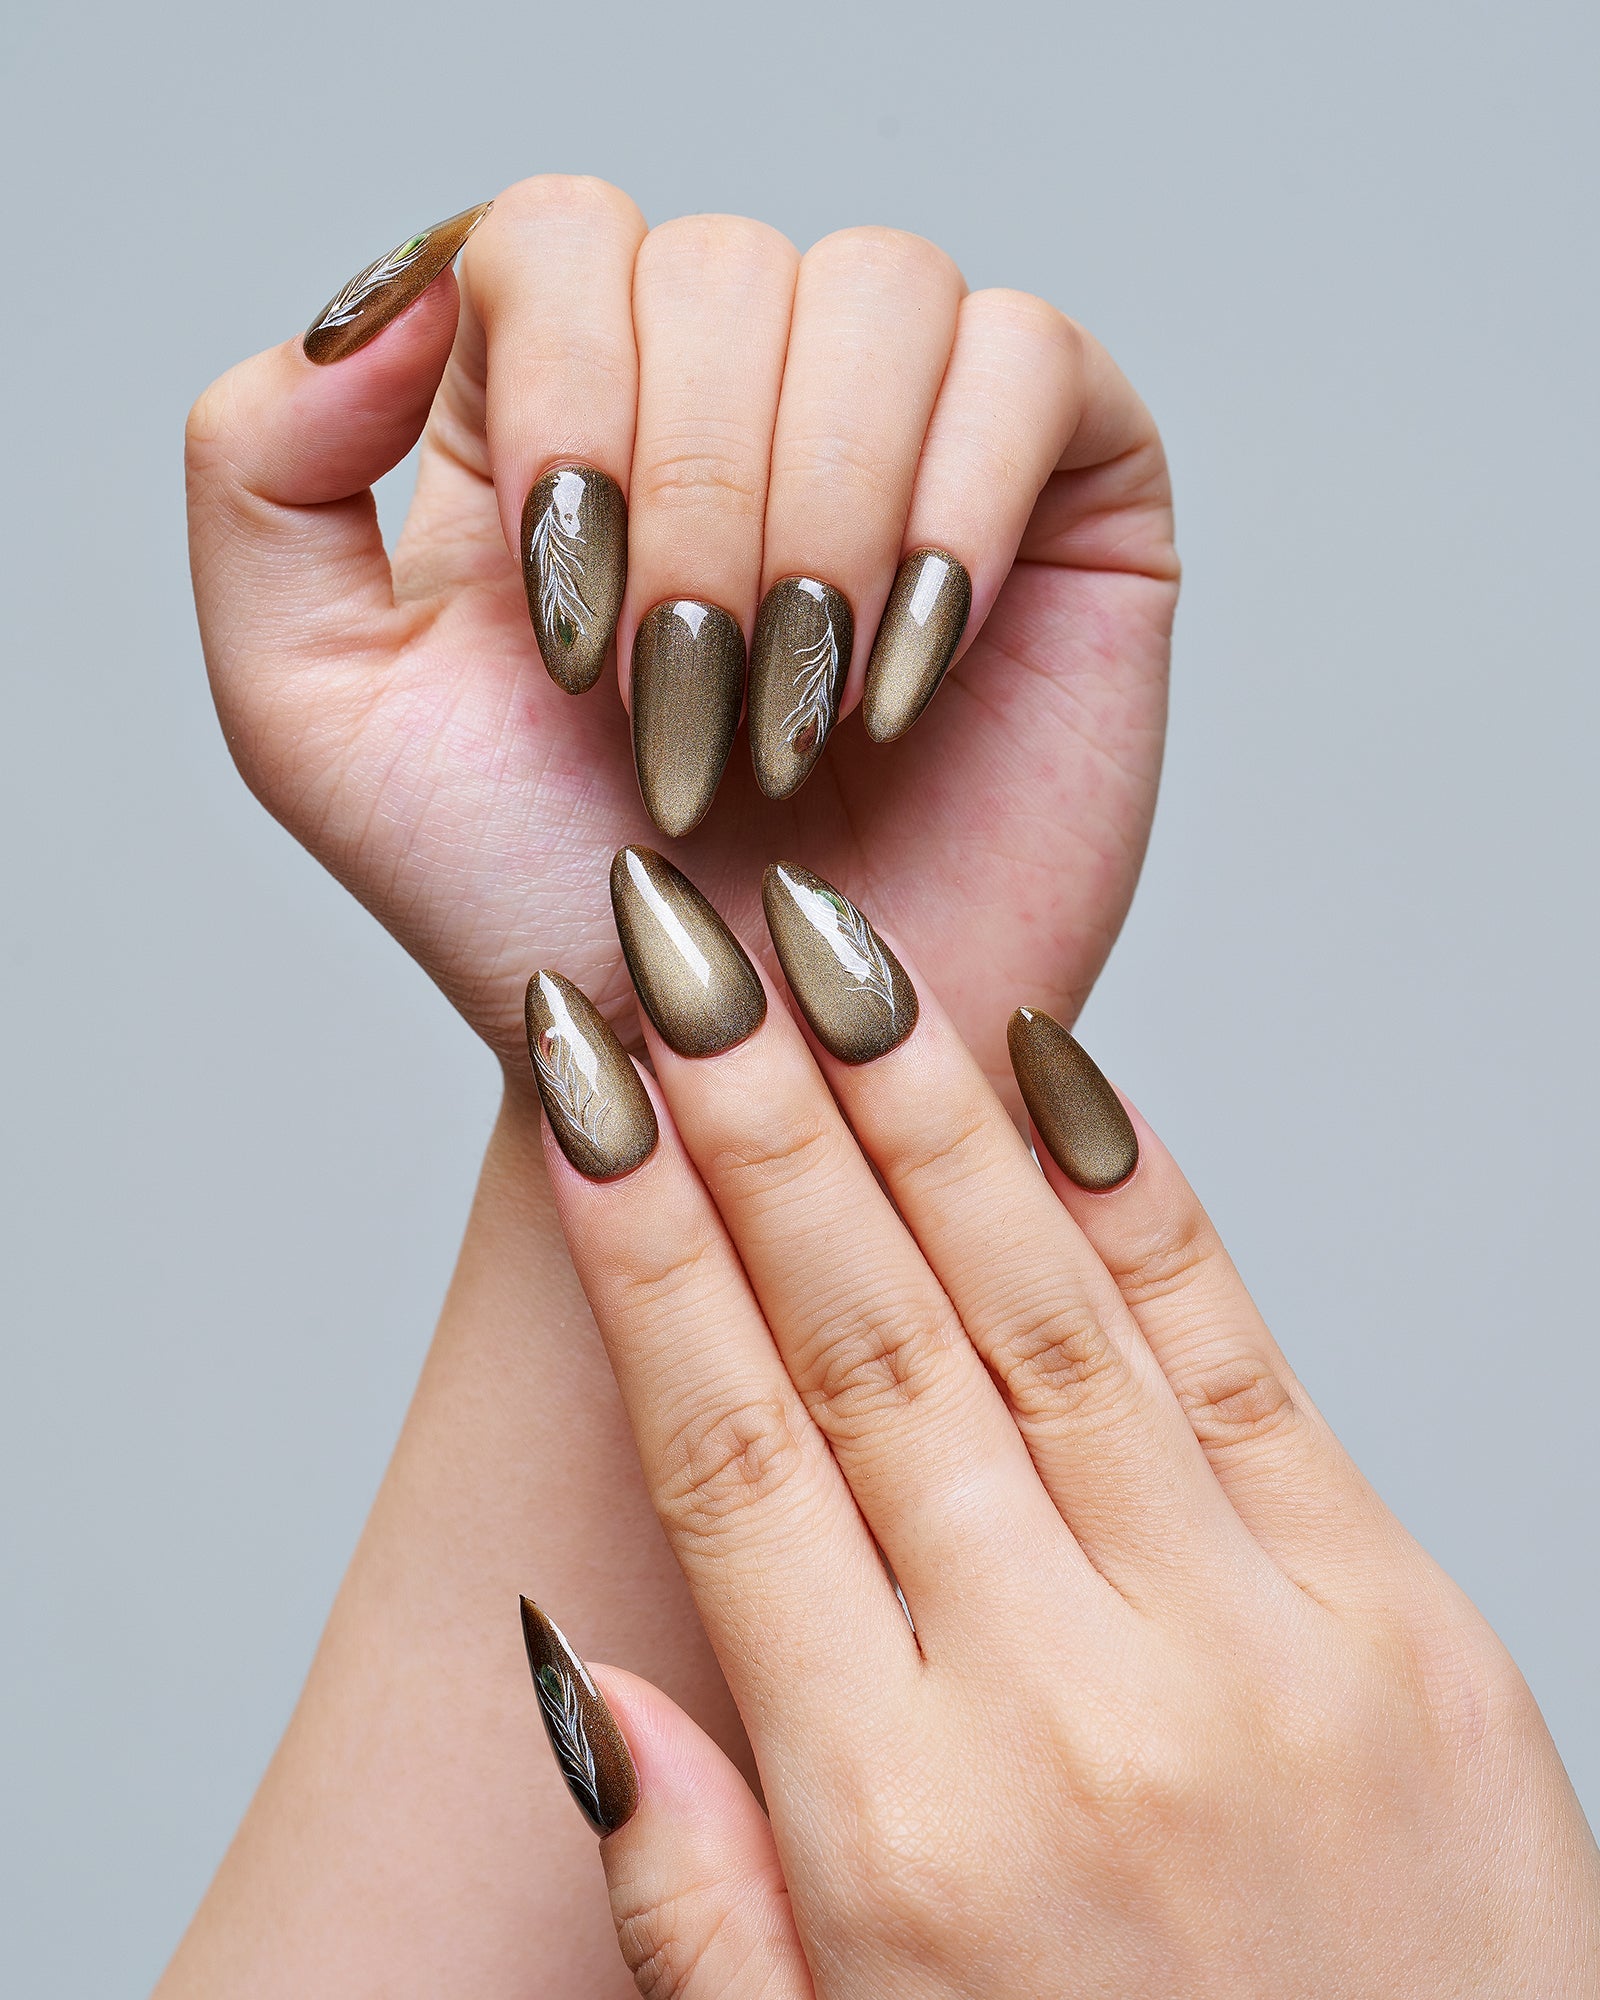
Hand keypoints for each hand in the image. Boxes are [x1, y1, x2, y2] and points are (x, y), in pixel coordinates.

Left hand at [185, 176, 1174, 1086]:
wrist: (739, 1055)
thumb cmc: (544, 901)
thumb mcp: (314, 710)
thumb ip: (261, 472)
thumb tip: (390, 294)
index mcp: (563, 395)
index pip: (562, 236)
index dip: (569, 406)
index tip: (570, 644)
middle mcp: (736, 378)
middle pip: (723, 268)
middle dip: (695, 522)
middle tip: (683, 728)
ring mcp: (906, 418)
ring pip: (880, 295)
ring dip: (819, 523)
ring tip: (792, 716)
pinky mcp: (1061, 480)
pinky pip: (1029, 366)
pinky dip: (955, 520)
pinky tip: (903, 687)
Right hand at [520, 851, 1599, 1996]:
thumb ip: (701, 1895)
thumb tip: (578, 1677)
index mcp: (893, 1828)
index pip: (729, 1453)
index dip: (642, 1249)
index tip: (583, 1087)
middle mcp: (1064, 1705)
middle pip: (869, 1345)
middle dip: (756, 1122)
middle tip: (682, 951)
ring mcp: (1250, 1646)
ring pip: (1041, 1315)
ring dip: (918, 1115)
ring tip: (831, 958)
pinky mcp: (1401, 1619)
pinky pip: (1240, 1359)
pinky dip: (1135, 1199)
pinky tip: (1048, 1070)